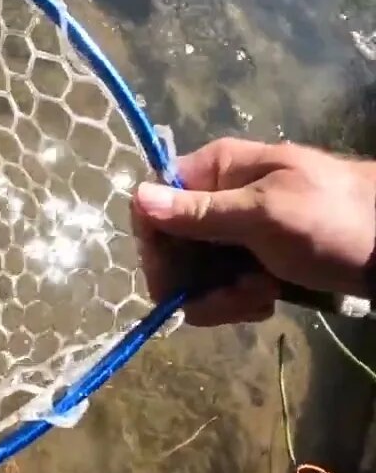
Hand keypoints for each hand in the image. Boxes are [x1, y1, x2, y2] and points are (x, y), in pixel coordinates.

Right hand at [131, 138, 375, 325]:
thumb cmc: (336, 221)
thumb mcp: (266, 215)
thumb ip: (200, 211)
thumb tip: (137, 196)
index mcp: (217, 170)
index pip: (154, 202)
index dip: (155, 243)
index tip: (171, 278)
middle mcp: (219, 197)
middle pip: (171, 245)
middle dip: (195, 279)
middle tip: (234, 294)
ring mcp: (237, 231)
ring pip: (196, 273)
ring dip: (221, 296)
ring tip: (261, 297)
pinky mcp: (255, 260)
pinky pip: (222, 286)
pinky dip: (239, 301)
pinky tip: (268, 302)